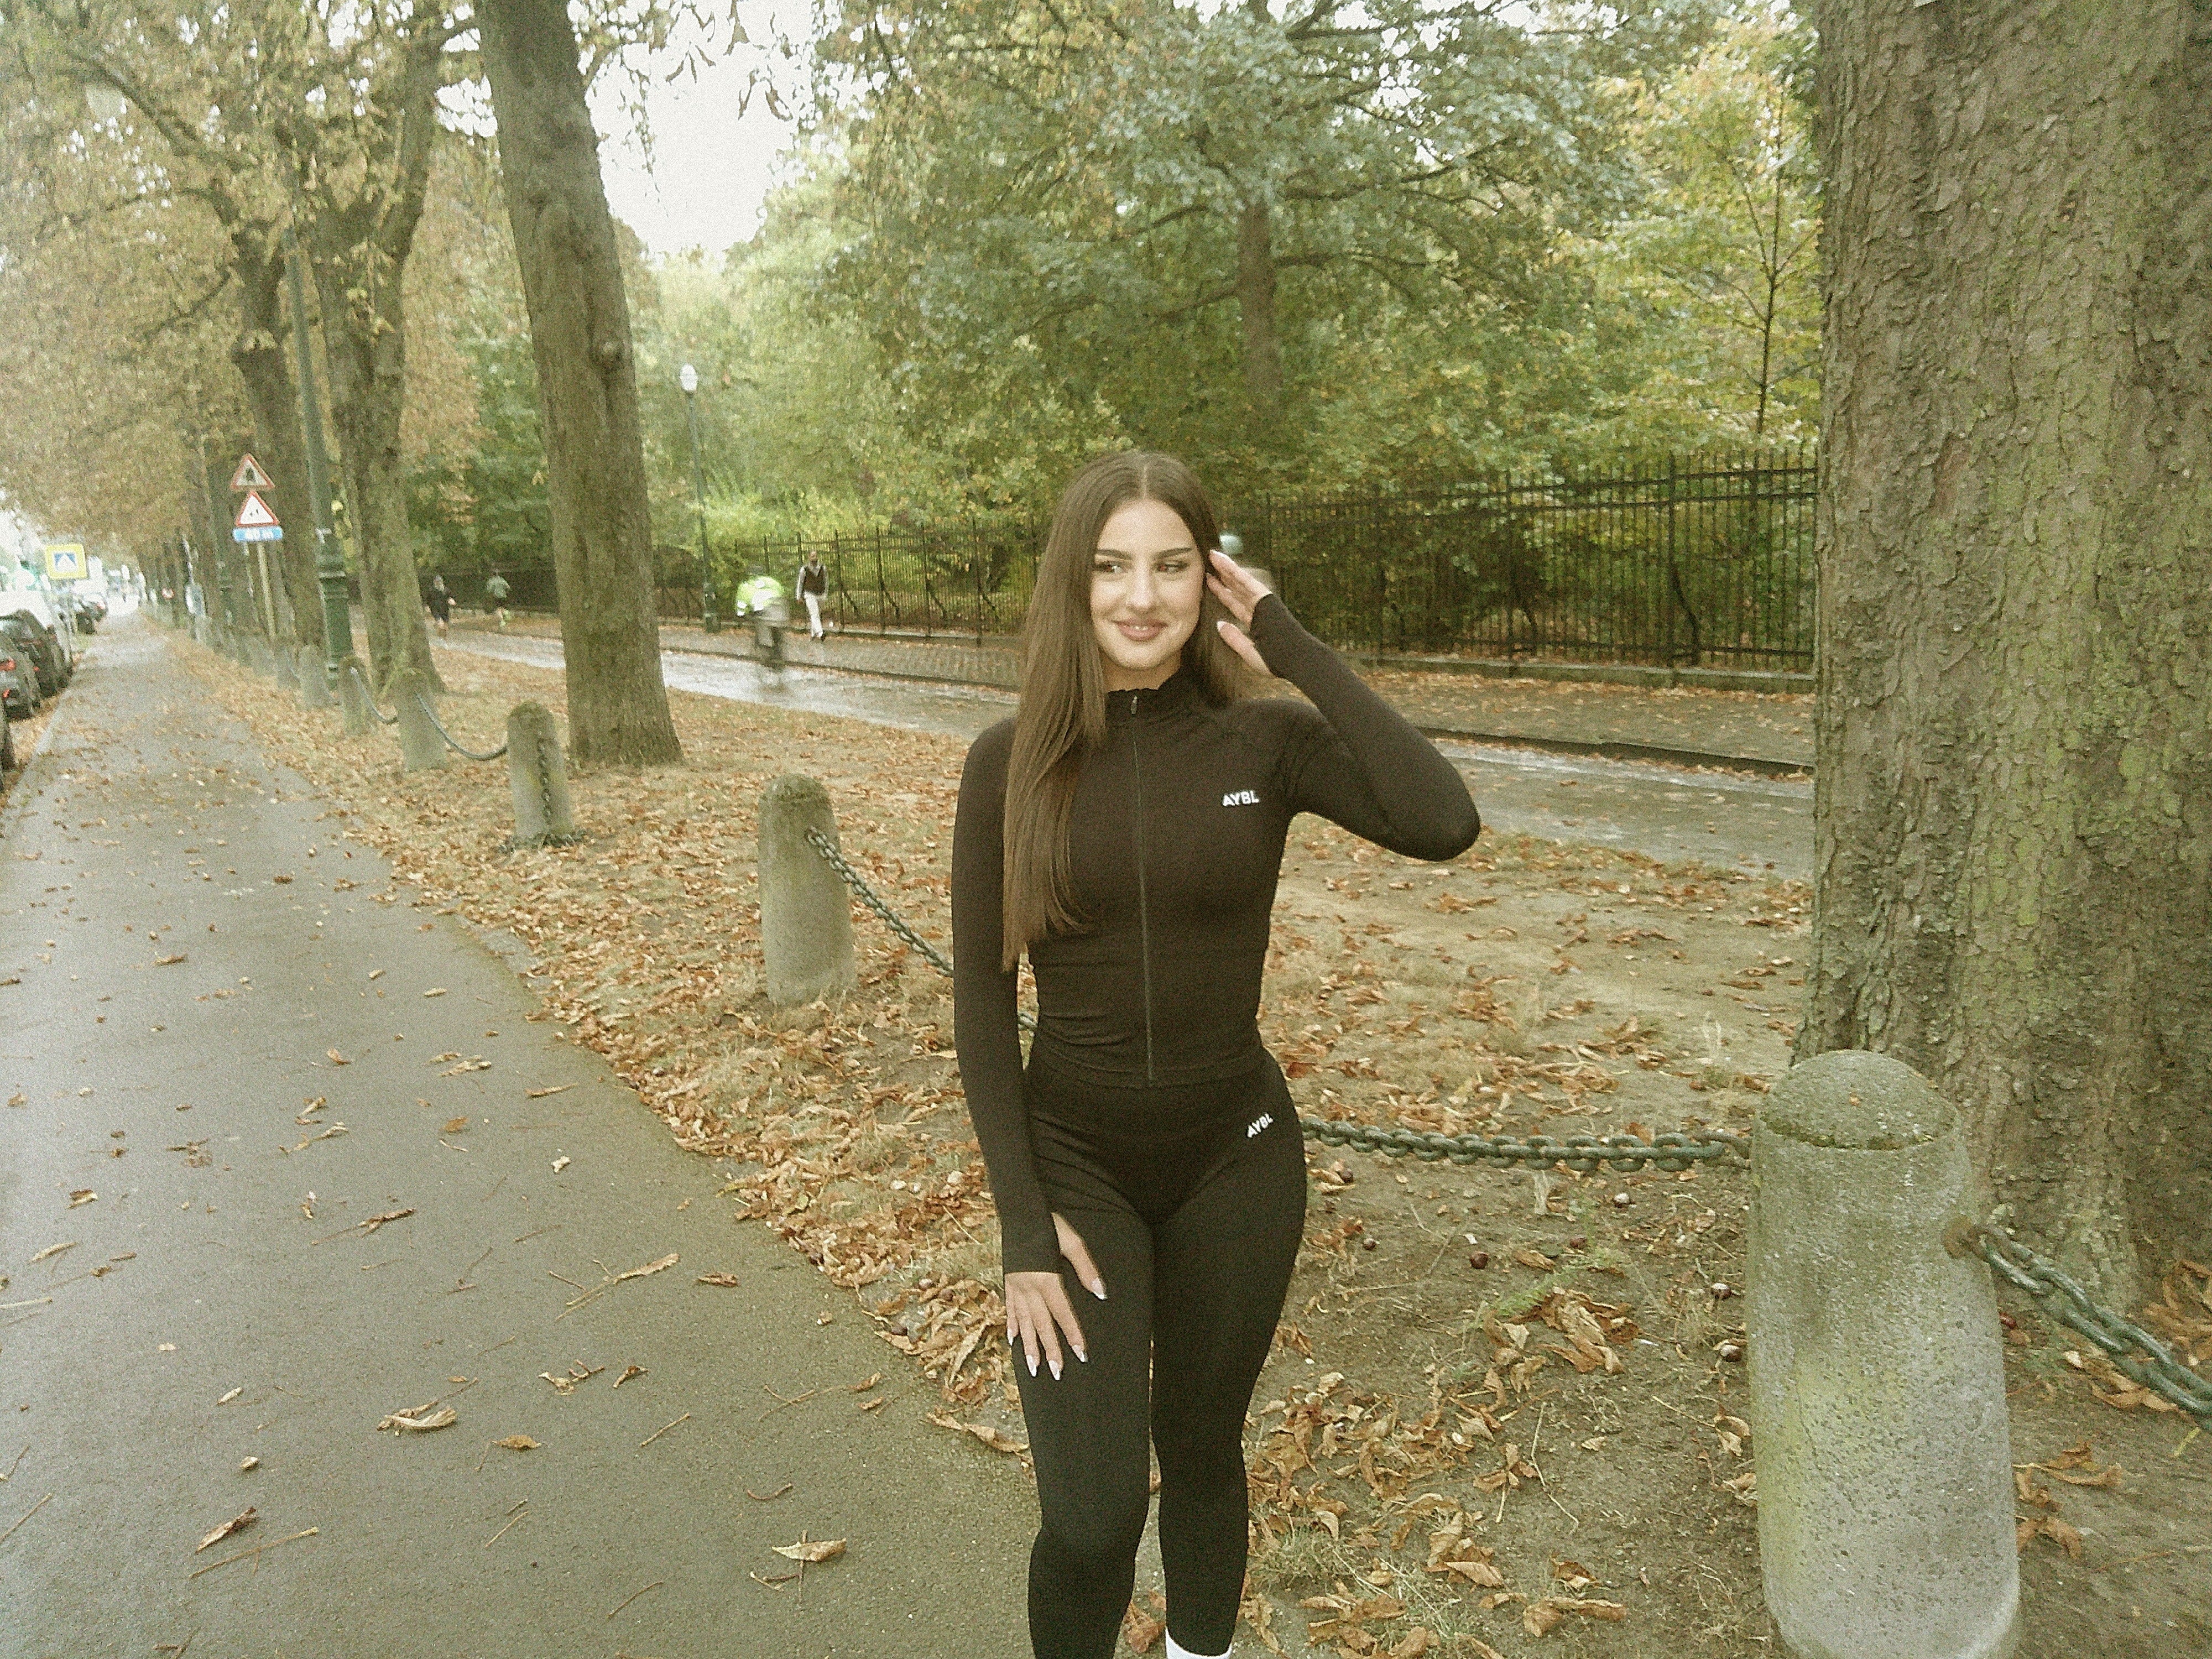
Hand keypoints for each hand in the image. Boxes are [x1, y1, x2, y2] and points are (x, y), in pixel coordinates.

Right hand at [1003, 1212, 1106, 1380]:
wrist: (1019, 1212)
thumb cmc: (1049, 1225)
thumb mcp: (1073, 1242)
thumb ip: (1086, 1269)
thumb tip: (1101, 1293)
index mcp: (1047, 1279)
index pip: (1063, 1314)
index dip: (1073, 1335)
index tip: (1081, 1354)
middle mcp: (1029, 1287)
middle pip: (1042, 1324)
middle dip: (1050, 1350)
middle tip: (1057, 1373)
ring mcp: (1016, 1286)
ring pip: (1024, 1322)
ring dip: (1029, 1346)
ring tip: (1034, 1368)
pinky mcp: (1009, 1282)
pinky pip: (1010, 1309)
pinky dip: (1012, 1326)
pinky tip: (1014, 1340)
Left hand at [1206, 548, 1274, 676]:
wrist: (1295, 660)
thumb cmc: (1276, 662)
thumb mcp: (1249, 652)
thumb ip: (1234, 638)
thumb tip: (1219, 624)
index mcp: (1255, 622)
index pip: (1235, 604)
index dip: (1222, 593)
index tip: (1210, 583)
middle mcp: (1258, 609)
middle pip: (1237, 590)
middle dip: (1223, 578)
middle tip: (1209, 565)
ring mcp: (1263, 603)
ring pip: (1241, 582)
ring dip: (1227, 569)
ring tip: (1213, 556)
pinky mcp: (1266, 599)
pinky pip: (1248, 582)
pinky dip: (1237, 572)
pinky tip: (1225, 562)